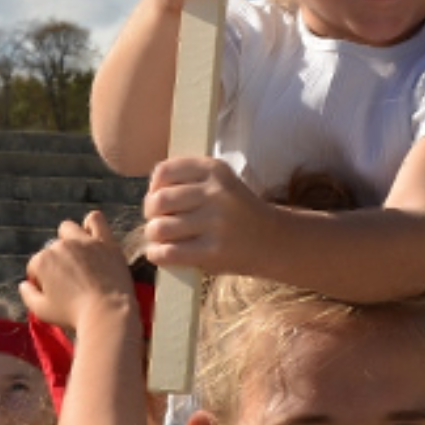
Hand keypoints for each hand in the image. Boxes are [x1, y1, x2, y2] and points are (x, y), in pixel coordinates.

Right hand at [21, 213, 136, 331]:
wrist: (107, 313)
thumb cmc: (73, 315)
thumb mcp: (41, 311)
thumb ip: (27, 295)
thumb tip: (24, 284)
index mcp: (42, 261)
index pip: (36, 265)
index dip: (42, 281)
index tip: (54, 293)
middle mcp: (61, 246)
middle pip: (52, 249)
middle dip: (56, 262)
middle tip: (68, 280)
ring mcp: (84, 241)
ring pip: (68, 228)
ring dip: (69, 239)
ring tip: (77, 257)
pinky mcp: (106, 241)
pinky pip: (95, 219)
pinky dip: (92, 225)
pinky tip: (93, 238)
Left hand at [143, 159, 272, 274]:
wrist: (273, 241)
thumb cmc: (237, 212)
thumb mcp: (220, 183)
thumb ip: (188, 180)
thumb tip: (150, 193)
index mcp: (215, 170)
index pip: (164, 171)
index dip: (154, 187)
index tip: (159, 197)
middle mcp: (216, 193)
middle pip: (159, 200)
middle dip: (151, 213)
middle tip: (158, 220)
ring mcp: (216, 223)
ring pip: (160, 227)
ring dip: (154, 235)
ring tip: (161, 238)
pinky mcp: (214, 252)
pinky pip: (169, 253)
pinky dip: (158, 254)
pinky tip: (162, 254)